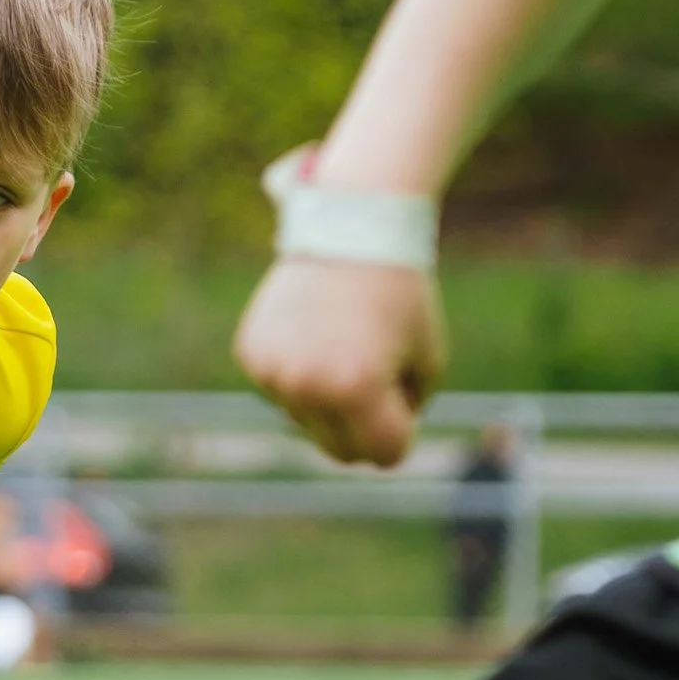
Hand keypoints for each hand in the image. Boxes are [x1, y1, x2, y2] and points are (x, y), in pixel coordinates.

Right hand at [233, 255, 444, 467]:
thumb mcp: (427, 362)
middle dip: (365, 428)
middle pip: (341, 452)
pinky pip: (284, 393)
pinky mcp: (251, 355)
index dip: (404, 428)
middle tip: (377, 374)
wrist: (350, 225)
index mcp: (357, 389)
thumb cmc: (402, 297)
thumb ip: (405, 413)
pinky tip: (314, 333)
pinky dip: (301, 376)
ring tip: (344, 344)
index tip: (406, 392)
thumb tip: (364, 449)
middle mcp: (306, 386)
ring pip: (309, 423)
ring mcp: (272, 372)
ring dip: (330, 399)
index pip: (387, 454)